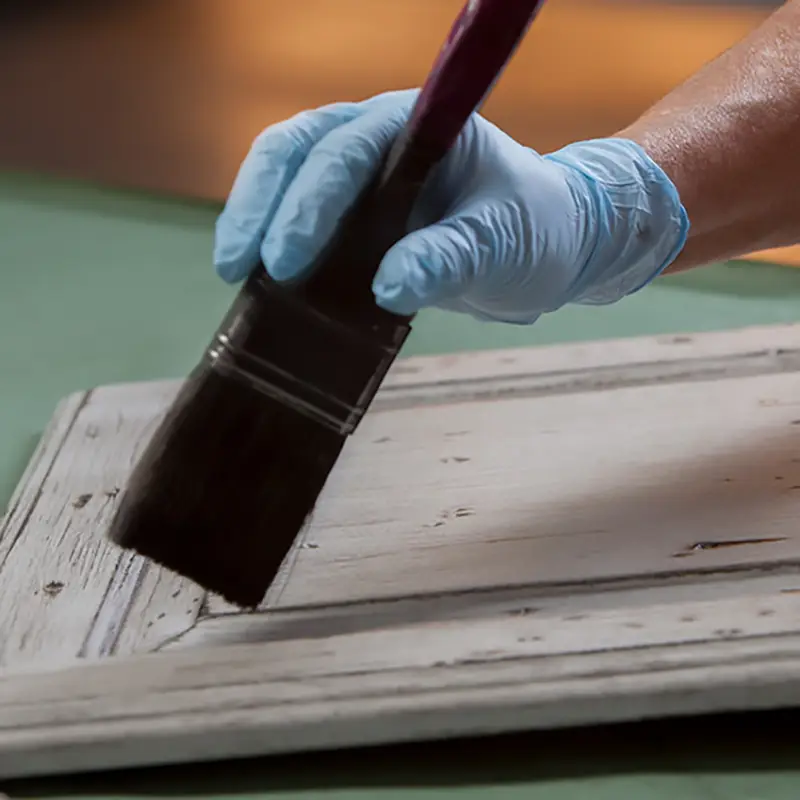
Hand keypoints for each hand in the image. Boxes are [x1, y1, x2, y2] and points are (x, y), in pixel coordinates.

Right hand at [214, 89, 688, 324]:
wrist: (545, 244)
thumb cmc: (534, 229)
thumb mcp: (503, 243)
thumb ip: (452, 257)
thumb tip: (387, 285)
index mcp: (419, 128)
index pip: (347, 149)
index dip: (309, 202)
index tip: (286, 261)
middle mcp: (380, 140)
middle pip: (296, 150)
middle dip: (261, 206)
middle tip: (236, 268)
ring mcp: (363, 177)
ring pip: (286, 176)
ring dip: (253, 218)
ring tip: (232, 272)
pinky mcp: (355, 215)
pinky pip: (300, 217)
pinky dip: (275, 243)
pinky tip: (259, 280)